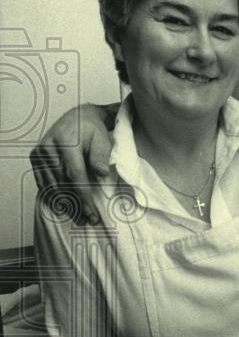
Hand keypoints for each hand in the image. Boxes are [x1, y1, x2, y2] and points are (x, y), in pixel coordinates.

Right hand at [30, 103, 117, 223]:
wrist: (79, 117)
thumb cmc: (94, 131)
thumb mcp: (103, 139)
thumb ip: (101, 156)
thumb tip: (102, 175)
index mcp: (67, 141)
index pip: (75, 175)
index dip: (83, 196)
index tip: (91, 213)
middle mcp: (49, 147)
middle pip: (61, 182)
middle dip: (74, 203)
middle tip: (86, 219)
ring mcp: (40, 152)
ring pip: (50, 184)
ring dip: (63, 202)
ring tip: (76, 216)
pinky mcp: (35, 156)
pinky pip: (42, 180)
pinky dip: (52, 193)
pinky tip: (61, 205)